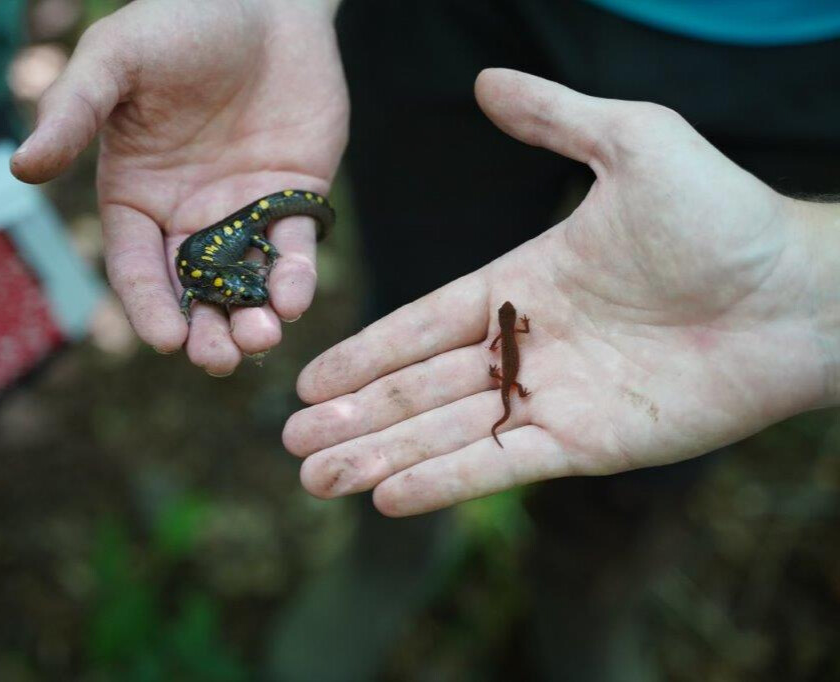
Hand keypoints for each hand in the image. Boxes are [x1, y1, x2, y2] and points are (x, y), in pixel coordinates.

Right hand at [10, 0, 348, 374]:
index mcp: (135, 196)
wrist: (264, 0)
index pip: (136, 266)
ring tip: (260, 339)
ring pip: (244, 283)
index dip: (149, 305)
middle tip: (219, 359)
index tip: (167, 339)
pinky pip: (292, 250)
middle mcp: (186, 215)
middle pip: (192, 290)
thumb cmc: (180, 22)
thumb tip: (21, 167)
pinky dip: (294, 278)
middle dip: (205, 330)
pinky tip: (294, 296)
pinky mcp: (292, 200)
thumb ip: (74, 111)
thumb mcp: (118, 59)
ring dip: (252, 318)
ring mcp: (241, 212)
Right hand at [284, 69, 837, 515]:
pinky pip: (500, 465)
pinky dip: (443, 481)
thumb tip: (486, 81)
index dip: (363, 353)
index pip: (420, 323)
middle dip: (353, 416)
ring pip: (446, 432)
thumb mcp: (632, 141)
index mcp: (521, 283)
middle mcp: (527, 346)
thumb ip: (554, 115)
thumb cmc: (722, 214)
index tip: (309, 379)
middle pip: (418, 388)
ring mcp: (552, 398)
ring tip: (316, 476)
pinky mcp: (587, 443)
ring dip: (379, 455)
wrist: (796, 293)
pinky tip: (386, 496)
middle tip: (290, 441)